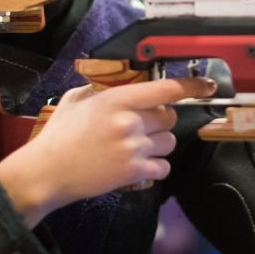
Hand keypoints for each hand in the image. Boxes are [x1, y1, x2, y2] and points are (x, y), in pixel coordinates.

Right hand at [0, 77, 216, 226]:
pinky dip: (154, 167)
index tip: (207, 86)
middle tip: (141, 128)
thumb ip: (100, 89)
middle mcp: (129, 122)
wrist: (47, 172)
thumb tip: (118, 82)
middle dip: (160, 122)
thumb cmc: (59, 135)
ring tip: (134, 149)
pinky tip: (136, 166)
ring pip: (168, 143)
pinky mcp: (134, 172)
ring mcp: (133, 148)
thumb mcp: (76, 100)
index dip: (190, 86)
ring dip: (157, 145)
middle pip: (169, 118)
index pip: (164, 89)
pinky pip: (163, 167)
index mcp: (116, 100)